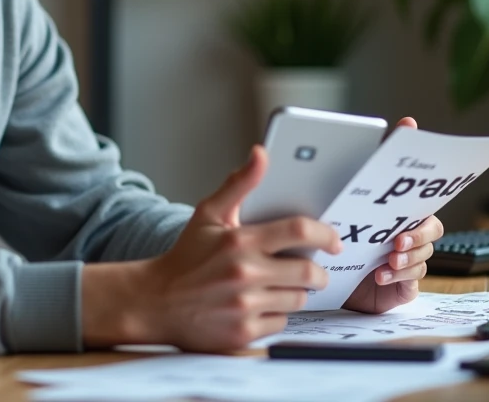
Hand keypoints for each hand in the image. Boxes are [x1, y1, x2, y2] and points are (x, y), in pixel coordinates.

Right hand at [83, 146, 342, 351]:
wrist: (155, 301)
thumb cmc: (186, 256)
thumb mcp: (208, 214)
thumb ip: (239, 184)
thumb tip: (261, 153)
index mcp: (240, 241)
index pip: (299, 231)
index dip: (325, 234)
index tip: (334, 240)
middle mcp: (244, 274)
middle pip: (308, 272)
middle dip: (318, 272)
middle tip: (313, 270)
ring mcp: (244, 307)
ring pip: (297, 300)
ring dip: (296, 292)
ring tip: (280, 285)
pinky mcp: (242, 334)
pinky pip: (280, 323)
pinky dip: (276, 314)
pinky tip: (260, 305)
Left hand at [342, 117, 445, 314]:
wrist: (323, 268)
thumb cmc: (344, 224)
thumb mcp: (356, 191)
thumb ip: (379, 156)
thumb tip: (409, 121)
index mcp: (403, 212)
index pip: (427, 205)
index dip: (428, 204)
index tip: (413, 207)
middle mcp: (409, 235)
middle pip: (431, 232)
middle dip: (418, 236)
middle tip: (399, 239)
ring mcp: (407, 261)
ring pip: (423, 258)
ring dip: (408, 258)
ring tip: (389, 258)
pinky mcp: (400, 285)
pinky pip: (411, 282)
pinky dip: (399, 277)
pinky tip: (381, 274)